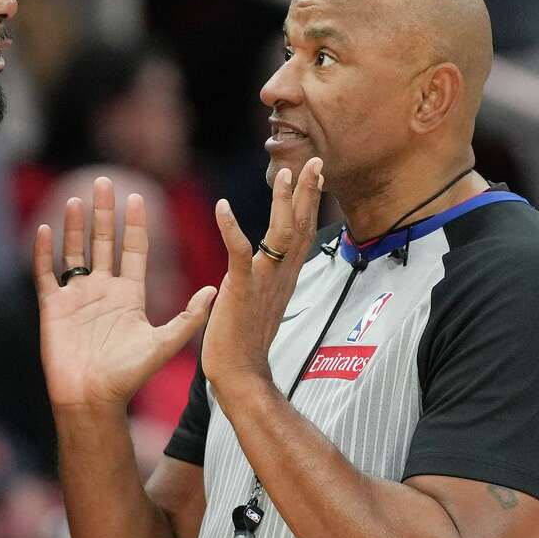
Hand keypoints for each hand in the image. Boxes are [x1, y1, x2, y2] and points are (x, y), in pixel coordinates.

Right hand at [34, 177, 216, 408]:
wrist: (93, 398)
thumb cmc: (128, 375)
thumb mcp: (165, 343)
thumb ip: (189, 317)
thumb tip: (214, 289)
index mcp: (129, 295)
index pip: (133, 250)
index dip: (135, 224)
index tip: (136, 197)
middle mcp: (102, 291)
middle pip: (102, 242)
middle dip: (103, 213)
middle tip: (104, 181)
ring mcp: (76, 297)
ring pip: (74, 252)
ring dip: (74, 225)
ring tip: (77, 198)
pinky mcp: (53, 307)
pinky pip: (46, 273)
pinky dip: (44, 252)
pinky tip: (44, 229)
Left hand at [202, 158, 323, 392]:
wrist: (241, 376)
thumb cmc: (244, 345)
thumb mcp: (257, 304)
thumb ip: (258, 282)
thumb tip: (252, 269)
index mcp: (283, 279)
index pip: (301, 234)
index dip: (309, 203)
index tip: (315, 175)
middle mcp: (279, 277)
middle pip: (301, 227)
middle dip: (309, 193)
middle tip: (317, 161)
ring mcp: (262, 283)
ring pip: (280, 235)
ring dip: (284, 202)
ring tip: (286, 173)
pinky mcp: (240, 291)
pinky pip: (237, 254)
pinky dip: (230, 229)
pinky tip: (221, 206)